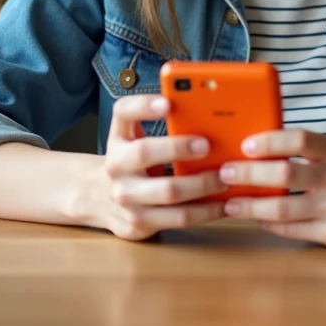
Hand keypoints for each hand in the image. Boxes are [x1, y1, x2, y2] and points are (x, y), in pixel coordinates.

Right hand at [98, 95, 226, 240]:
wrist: (100, 198)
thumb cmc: (133, 160)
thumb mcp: (136, 137)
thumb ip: (161, 124)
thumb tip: (207, 112)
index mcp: (119, 137)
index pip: (123, 112)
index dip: (143, 105)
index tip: (167, 102)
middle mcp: (116, 166)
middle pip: (144, 153)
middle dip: (178, 148)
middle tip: (207, 145)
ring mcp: (124, 198)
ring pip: (167, 191)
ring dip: (201, 184)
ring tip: (225, 178)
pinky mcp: (137, 223)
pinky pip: (177, 218)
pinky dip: (205, 211)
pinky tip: (223, 204)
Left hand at [218, 130, 325, 248]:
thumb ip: (301, 147)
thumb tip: (249, 147)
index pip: (301, 139)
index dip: (271, 141)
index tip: (245, 145)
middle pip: (287, 174)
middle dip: (250, 174)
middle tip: (225, 173)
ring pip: (283, 209)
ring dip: (250, 205)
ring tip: (230, 202)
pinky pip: (291, 229)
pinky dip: (268, 222)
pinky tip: (254, 216)